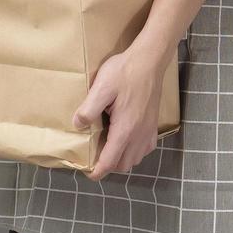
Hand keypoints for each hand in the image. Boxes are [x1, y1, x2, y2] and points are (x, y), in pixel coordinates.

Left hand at [74, 44, 164, 180]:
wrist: (150, 60)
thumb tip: (78, 125)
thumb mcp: (101, 87)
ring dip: (122, 160)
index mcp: (125, 129)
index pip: (110, 162)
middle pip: (123, 165)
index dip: (97, 171)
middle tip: (95, 157)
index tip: (87, 172)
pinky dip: (135, 152)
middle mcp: (139, 134)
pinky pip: (145, 149)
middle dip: (108, 166)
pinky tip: (127, 140)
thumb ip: (88, 109)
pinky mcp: (154, 123)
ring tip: (109, 149)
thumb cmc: (125, 72)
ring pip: (135, 159)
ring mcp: (149, 130)